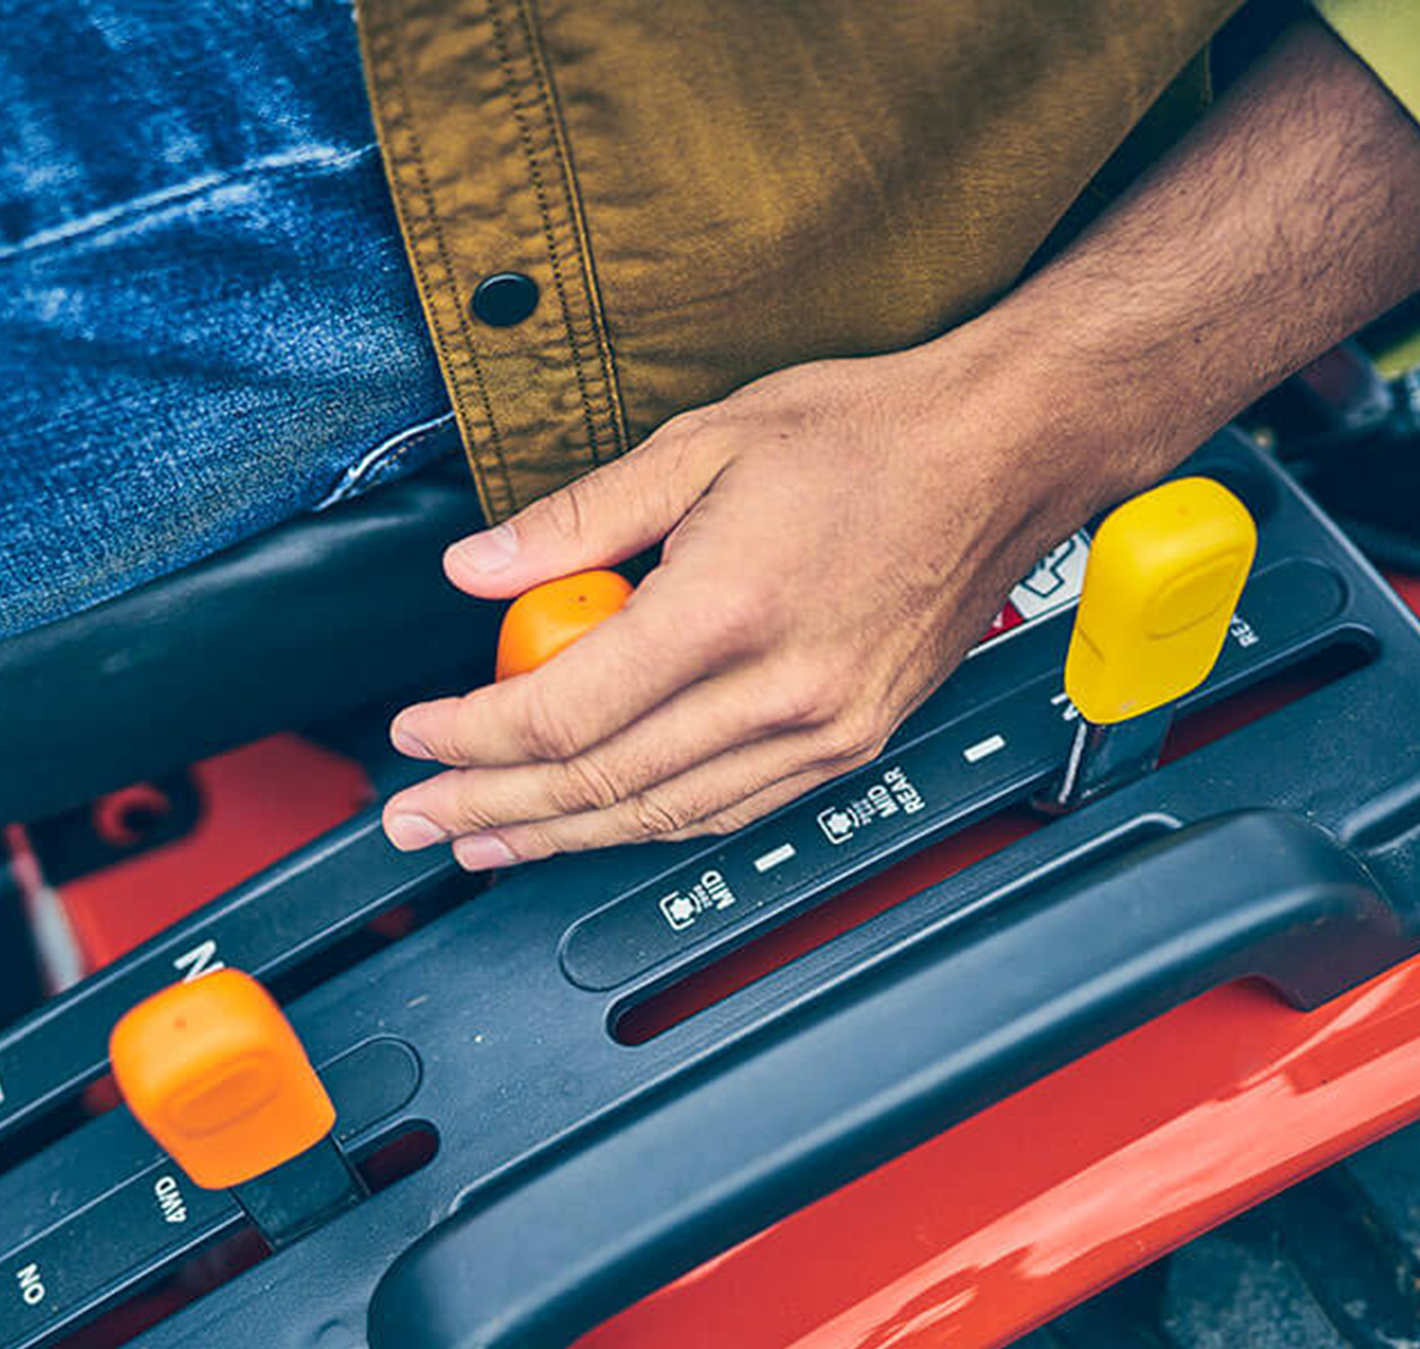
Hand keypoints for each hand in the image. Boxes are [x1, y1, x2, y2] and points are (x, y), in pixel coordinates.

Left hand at [379, 329, 1129, 867]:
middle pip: (600, 785)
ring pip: (662, 819)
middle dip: (491, 809)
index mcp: (727, 611)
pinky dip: (648, 826)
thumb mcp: (701, 444)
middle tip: (418, 821)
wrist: (1002, 456)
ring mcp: (822, 732)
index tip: (417, 734)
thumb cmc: (868, 438)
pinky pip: (727, 813)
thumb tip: (477, 569)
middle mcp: (778, 693)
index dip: (473, 736)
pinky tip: (596, 823)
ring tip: (484, 839)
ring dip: (559, 836)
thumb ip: (577, 520)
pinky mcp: (850, 745)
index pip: (564, 714)